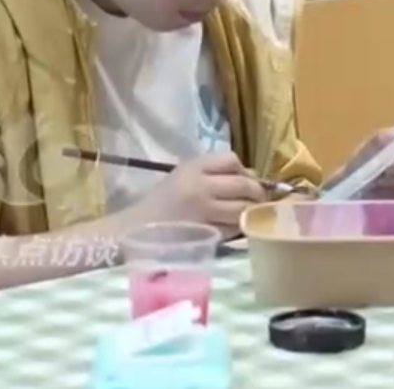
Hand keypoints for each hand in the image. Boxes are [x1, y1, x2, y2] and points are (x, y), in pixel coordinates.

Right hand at [131, 151, 268, 231]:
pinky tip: (232, 227)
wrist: (135, 231)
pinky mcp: (205, 234)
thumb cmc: (162, 202)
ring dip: (251, 212)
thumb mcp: (184, 176)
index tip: (245, 179)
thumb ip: (214, 172)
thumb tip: (252, 177)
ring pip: (243, 209)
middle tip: (258, 199)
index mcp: (193, 168)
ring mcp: (204, 212)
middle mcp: (200, 187)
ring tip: (248, 214)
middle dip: (257, 192)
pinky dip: (239, 228)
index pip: (231, 159)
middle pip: (243, 184)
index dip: (244, 169)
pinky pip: (233, 229)